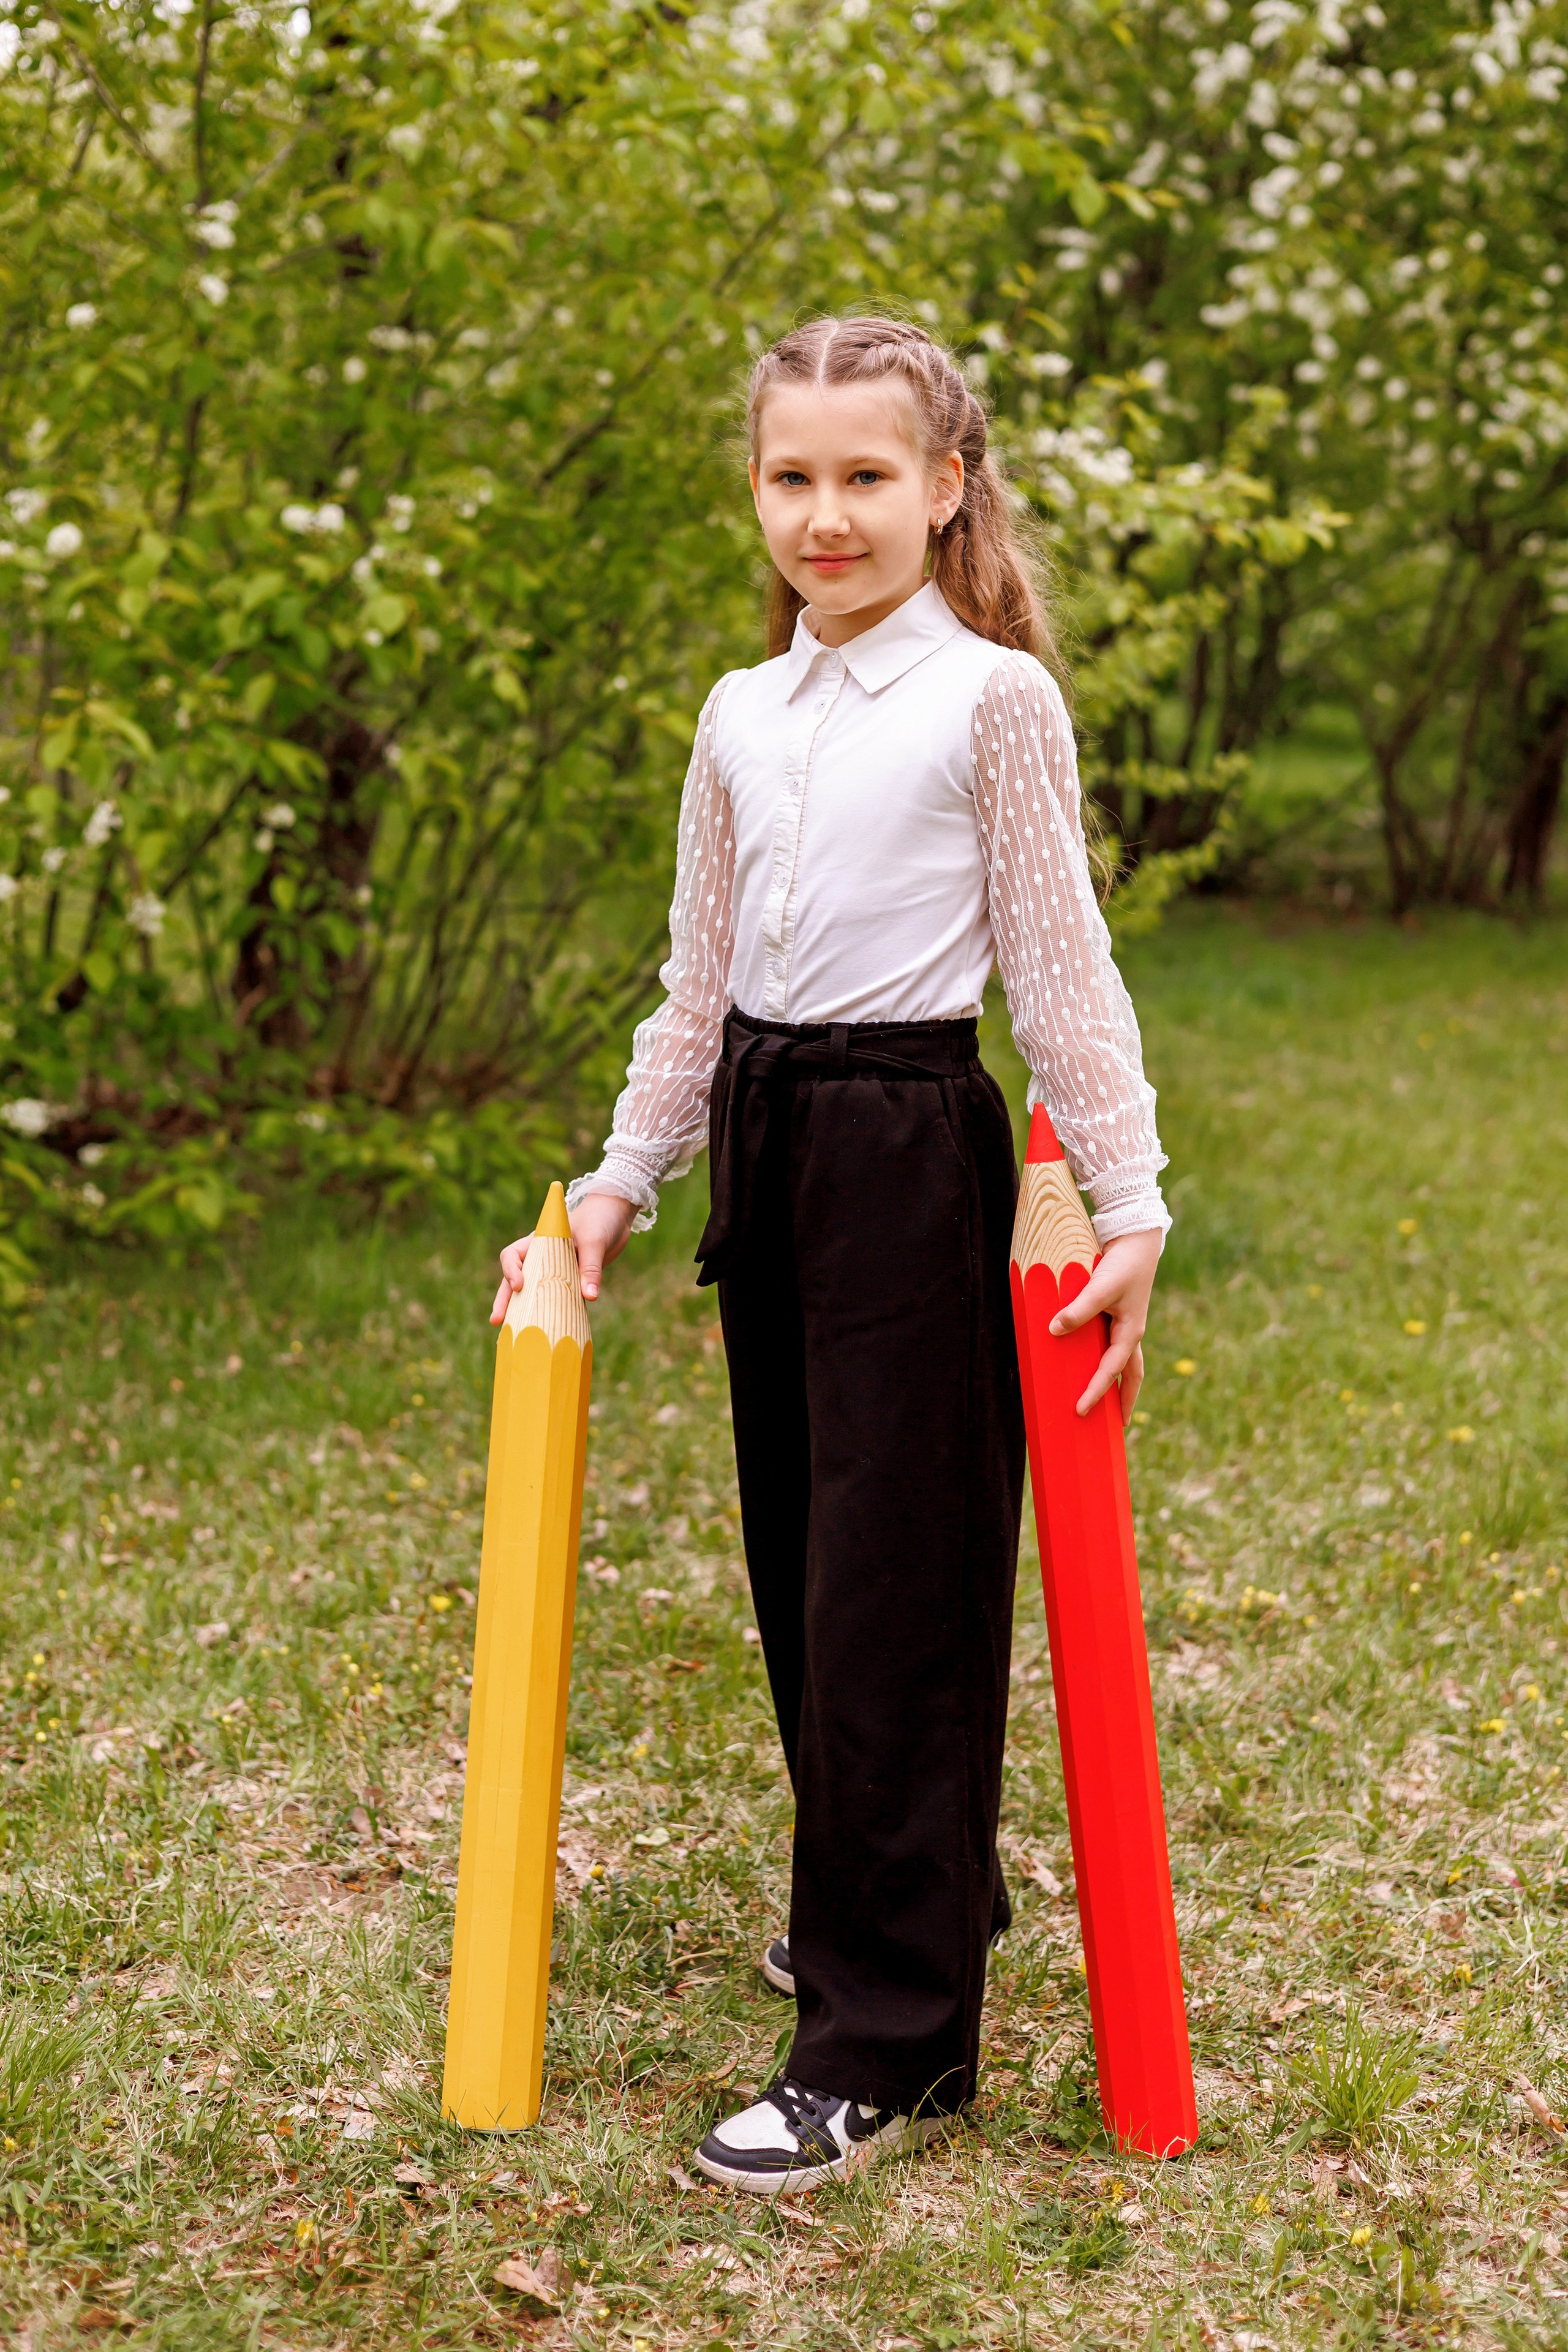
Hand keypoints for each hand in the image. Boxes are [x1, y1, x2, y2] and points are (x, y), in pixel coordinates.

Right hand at [489, 1191, 636, 1320]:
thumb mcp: (594, 1240)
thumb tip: (589, 1297)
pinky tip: (545, 1333)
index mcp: (540, 1241)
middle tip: (496, 1320)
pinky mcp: (570, 1282)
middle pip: (514, 1279)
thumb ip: (591, 1267)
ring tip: (511, 1333)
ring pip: (532, 1293)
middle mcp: (542, 1257)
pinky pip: (556, 1300)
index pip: (514, 1256)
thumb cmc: (599, 1219)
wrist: (616, 1216)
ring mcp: (554, 1271)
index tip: (519, 1285)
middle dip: (504, 1300)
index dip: (511, 1271)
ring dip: (522, 1312)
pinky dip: (550, 1315)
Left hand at [1047, 1227, 1163, 1422]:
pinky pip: (1111, 1346)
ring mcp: (1125, 1325)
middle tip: (1118, 1426)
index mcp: (1130, 1333)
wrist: (1137, 1240)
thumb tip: (1054, 1329)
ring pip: (1123, 1363)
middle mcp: (1130, 1333)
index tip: (1080, 1411)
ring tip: (1105, 1403)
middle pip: (1130, 1376)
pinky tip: (1088, 1363)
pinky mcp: (1117, 1315)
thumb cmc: (1122, 1264)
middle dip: (1124, 1401)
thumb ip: (1079, 1309)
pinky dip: (1104, 1361)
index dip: (1096, 1391)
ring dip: (1116, 1384)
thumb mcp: (1100, 1287)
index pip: (1112, 1371)